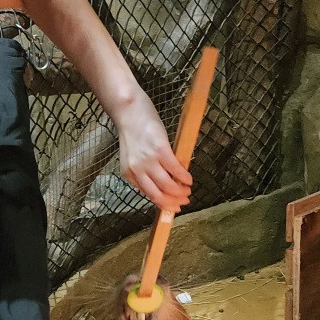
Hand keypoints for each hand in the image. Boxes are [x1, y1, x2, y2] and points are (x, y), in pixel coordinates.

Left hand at [116, 93, 191, 212]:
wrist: (129, 111)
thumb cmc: (133, 132)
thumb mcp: (133, 157)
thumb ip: (143, 172)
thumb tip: (162, 186)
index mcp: (129, 174)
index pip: (149, 195)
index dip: (164, 204)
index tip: (175, 207)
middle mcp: (137, 170)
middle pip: (159, 195)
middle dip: (174, 201)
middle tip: (185, 200)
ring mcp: (148, 161)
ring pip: (168, 185)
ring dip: (181, 191)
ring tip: (188, 189)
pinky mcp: (160, 150)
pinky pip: (176, 169)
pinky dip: (184, 177)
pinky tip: (189, 179)